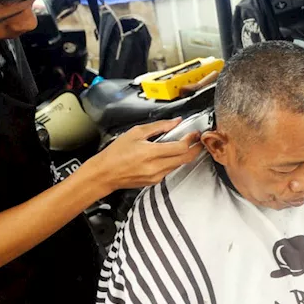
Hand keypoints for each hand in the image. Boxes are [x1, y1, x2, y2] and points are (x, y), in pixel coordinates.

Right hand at [81, 119, 201, 194]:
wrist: (105, 174)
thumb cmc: (115, 154)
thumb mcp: (135, 132)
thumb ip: (159, 126)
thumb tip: (175, 122)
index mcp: (150, 153)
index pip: (181, 148)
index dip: (191, 140)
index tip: (194, 134)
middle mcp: (155, 167)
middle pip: (186, 159)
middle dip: (195, 149)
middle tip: (198, 141)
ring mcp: (156, 176)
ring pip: (179, 165)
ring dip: (184, 155)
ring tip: (183, 145)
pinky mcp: (155, 182)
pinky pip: (170, 170)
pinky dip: (173, 161)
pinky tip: (168, 155)